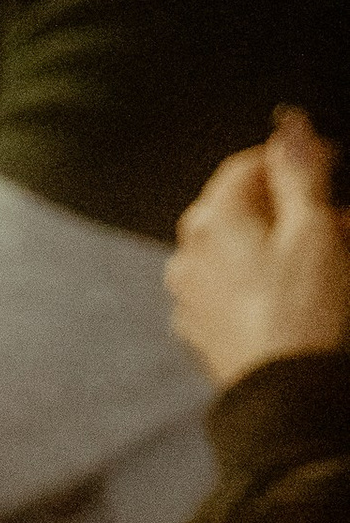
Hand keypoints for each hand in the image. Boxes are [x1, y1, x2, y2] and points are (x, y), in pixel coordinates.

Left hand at [168, 108, 349, 387]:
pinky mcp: (200, 328)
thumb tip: (289, 123)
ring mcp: (189, 293)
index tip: (332, 170)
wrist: (287, 399)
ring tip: (323, 258)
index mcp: (213, 218)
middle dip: (288, 206)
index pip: (249, 165)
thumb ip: (300, 171)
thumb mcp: (315, 229)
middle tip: (334, 222)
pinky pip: (230, 286)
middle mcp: (189, 251)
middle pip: (240, 206)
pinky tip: (294, 293)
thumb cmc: (307, 310)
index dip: (295, 161)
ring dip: (276, 243)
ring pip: (236, 247)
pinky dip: (260, 279)